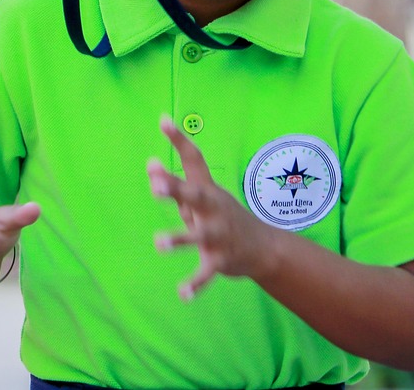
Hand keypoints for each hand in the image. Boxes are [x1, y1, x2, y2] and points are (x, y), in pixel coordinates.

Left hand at [147, 115, 274, 299]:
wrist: (264, 249)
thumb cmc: (222, 215)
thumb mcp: (203, 195)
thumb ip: (177, 180)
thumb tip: (149, 163)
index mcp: (206, 190)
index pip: (193, 160)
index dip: (178, 140)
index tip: (162, 120)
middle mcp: (213, 210)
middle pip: (194, 195)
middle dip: (175, 188)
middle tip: (155, 184)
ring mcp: (218, 236)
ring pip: (198, 237)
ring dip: (179, 240)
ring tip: (159, 243)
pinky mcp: (220, 261)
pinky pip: (206, 274)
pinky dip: (195, 285)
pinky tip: (182, 294)